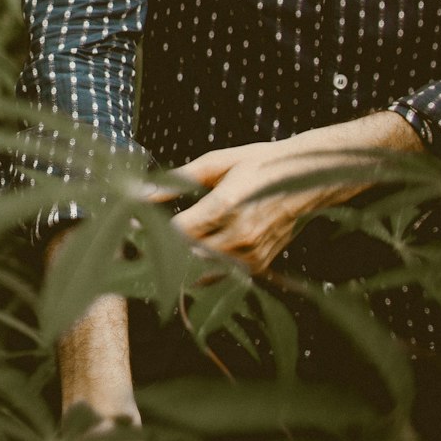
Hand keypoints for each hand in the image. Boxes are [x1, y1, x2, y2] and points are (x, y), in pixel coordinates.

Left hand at [148, 113, 421, 274]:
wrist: (310, 177)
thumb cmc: (262, 163)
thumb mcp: (219, 162)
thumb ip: (178, 180)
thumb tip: (142, 193)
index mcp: (227, 205)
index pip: (176, 235)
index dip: (150, 236)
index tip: (131, 232)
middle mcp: (239, 235)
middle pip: (185, 261)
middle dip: (159, 256)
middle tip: (138, 249)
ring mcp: (251, 255)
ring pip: (200, 275)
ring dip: (178, 268)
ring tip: (159, 256)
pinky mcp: (259, 266)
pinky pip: (221, 278)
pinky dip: (202, 272)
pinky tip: (191, 258)